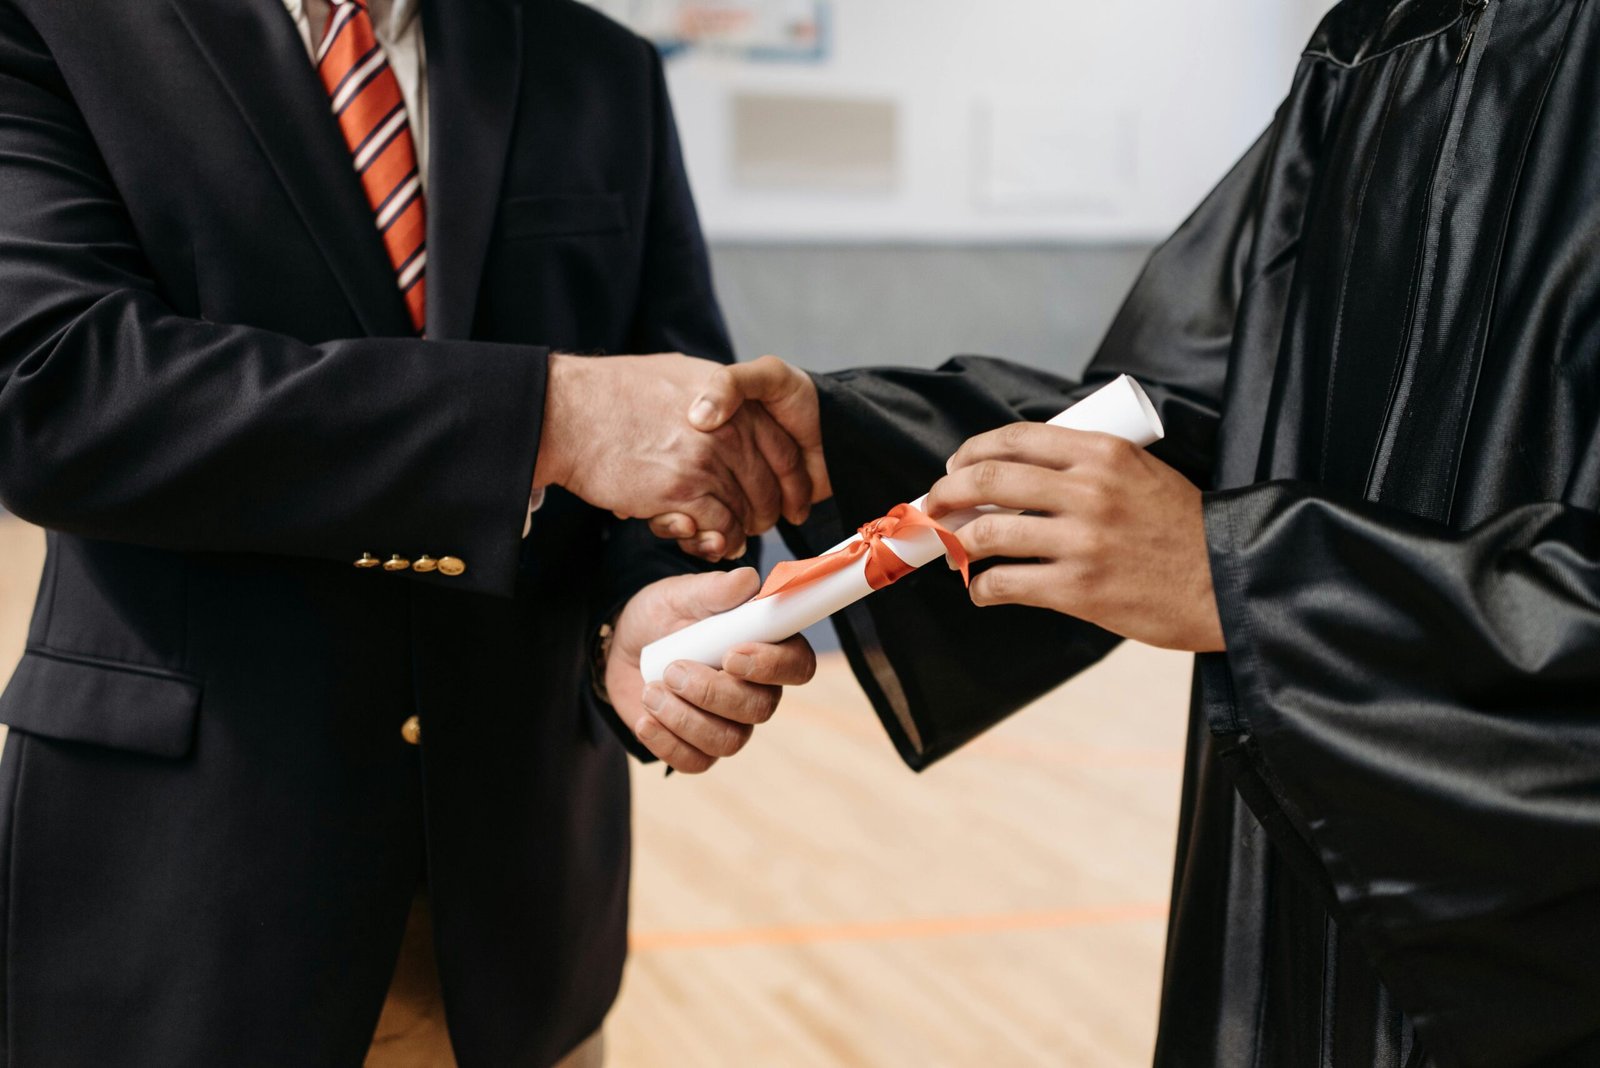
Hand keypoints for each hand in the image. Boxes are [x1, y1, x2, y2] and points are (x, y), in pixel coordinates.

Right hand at [534, 354, 811, 559]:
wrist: (569, 412)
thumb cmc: (615, 394)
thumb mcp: (681, 375)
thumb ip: (716, 395)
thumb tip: (730, 412)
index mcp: (734, 400)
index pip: (784, 449)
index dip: (792, 482)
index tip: (791, 502)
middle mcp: (728, 430)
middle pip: (769, 486)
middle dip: (765, 513)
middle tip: (753, 526)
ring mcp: (706, 461)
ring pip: (746, 512)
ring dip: (738, 531)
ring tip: (724, 537)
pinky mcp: (681, 492)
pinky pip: (720, 529)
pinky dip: (716, 541)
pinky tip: (705, 540)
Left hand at [606, 568, 817, 772]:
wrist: (625, 645)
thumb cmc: (664, 615)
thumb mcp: (682, 594)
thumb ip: (715, 590)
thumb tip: (748, 582)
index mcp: (767, 647)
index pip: (798, 665)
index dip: (771, 666)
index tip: (731, 655)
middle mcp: (757, 690)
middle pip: (760, 709)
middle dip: (712, 692)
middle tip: (672, 670)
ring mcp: (730, 723)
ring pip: (728, 741)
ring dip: (684, 718)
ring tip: (652, 690)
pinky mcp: (699, 748)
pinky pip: (696, 762)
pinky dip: (666, 742)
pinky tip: (645, 719)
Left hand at [923, 423, 1224, 652]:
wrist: (1227, 580)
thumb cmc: (1183, 529)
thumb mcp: (1142, 473)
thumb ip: (1088, 466)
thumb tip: (1019, 474)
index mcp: (1103, 453)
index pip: (1015, 438)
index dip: (972, 451)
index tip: (955, 466)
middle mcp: (1089, 491)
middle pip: (989, 478)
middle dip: (947, 492)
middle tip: (936, 506)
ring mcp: (1082, 541)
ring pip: (989, 532)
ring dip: (958, 543)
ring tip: (956, 551)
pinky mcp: (1079, 589)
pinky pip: (1006, 583)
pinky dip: (982, 588)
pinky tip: (983, 590)